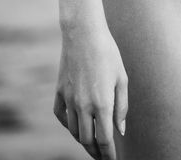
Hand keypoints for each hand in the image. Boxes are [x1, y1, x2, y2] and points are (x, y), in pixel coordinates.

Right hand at [53, 20, 128, 159]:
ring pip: (74, 131)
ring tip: (91, 142)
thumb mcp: (122, 78)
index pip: (105, 139)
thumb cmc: (107, 53)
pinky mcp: (59, 92)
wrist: (83, 33)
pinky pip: (61, 117)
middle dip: (96, 152)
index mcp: (102, 103)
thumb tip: (120, 130)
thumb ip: (122, 107)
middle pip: (87, 141)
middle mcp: (83, 105)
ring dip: (83, 140)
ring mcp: (69, 100)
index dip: (109, 154)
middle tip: (102, 155)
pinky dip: (69, 125)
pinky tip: (76, 125)